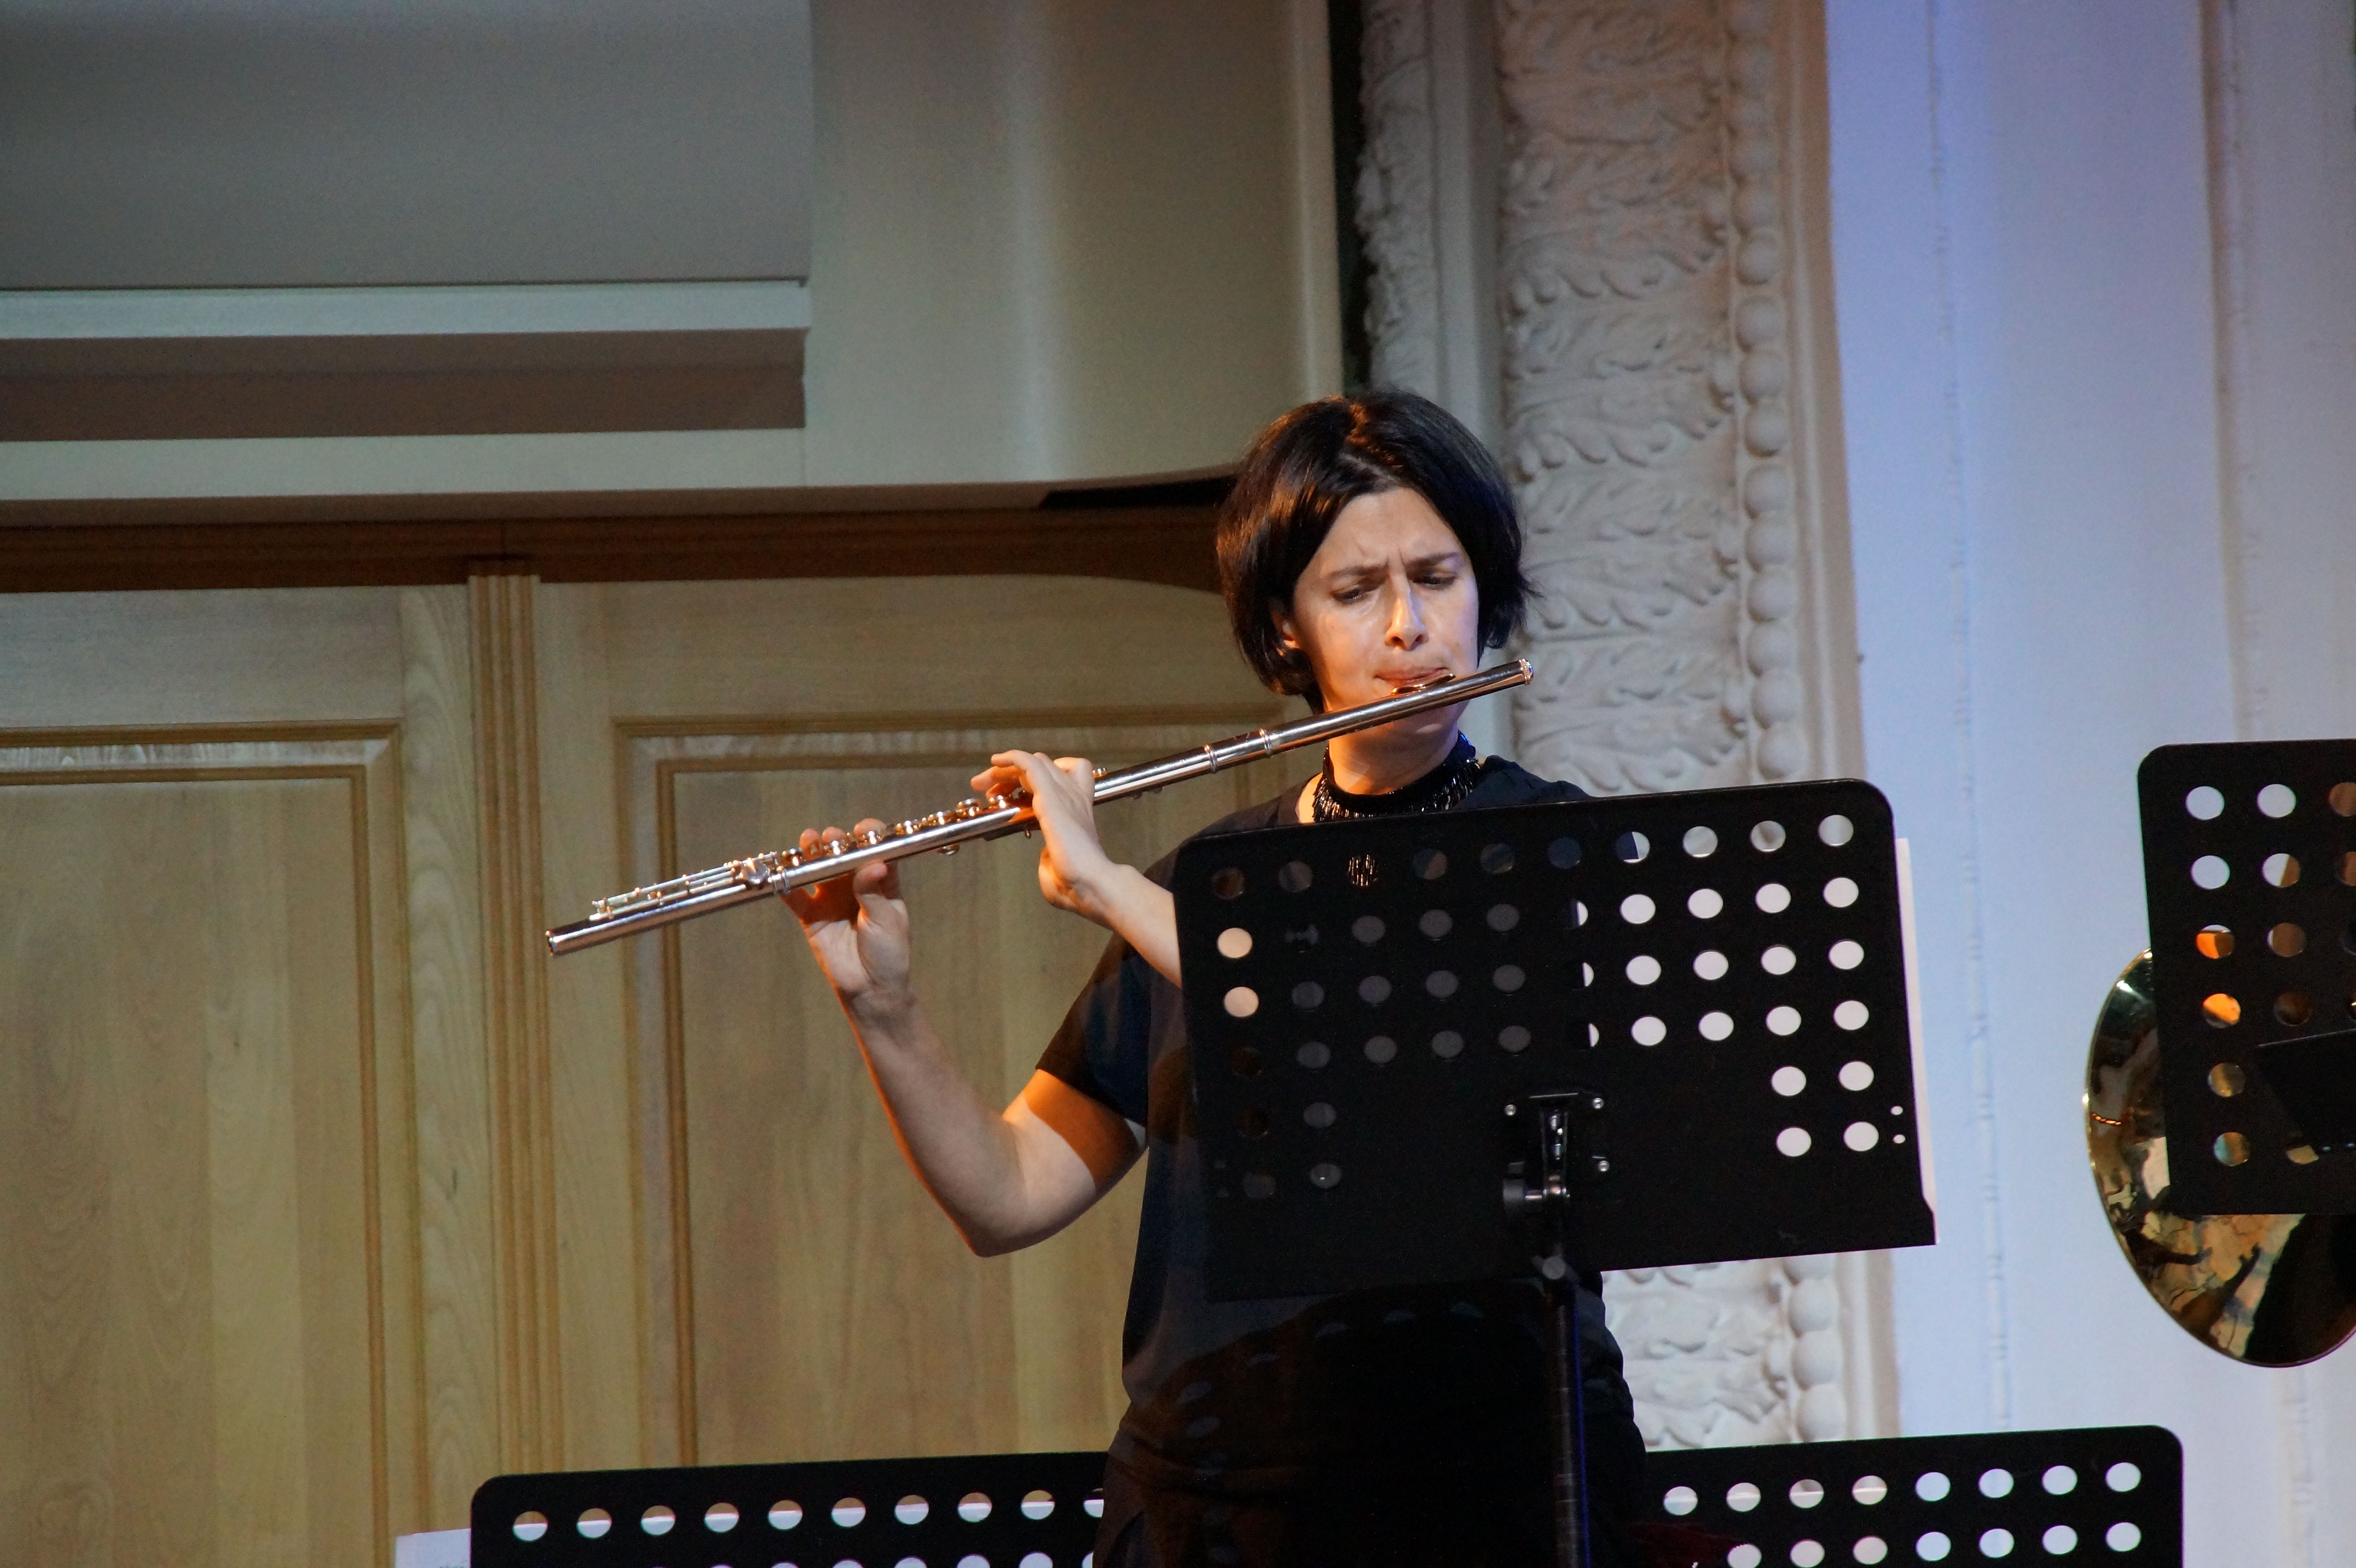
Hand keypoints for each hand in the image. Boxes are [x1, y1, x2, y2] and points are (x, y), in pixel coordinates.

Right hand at [779, 819, 912, 1016]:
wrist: (871, 988)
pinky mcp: (812, 916)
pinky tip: (781, 874)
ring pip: (818, 870)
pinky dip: (787, 885)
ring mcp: (831, 898)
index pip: (875, 850)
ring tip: (809, 840)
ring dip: (812, 854)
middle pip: (843, 855)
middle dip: (837, 841)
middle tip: (832, 836)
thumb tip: (874, 864)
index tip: (863, 831)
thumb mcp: (886, 920)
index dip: (869, 836)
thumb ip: (873, 892)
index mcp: (881, 881)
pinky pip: (796, 897)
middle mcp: (855, 885)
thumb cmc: (889, 952)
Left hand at [972, 752, 1120, 926]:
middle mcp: (1073, 797)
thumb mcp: (1057, 870)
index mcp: (1077, 813)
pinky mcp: (1051, 796)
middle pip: (1043, 767)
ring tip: (984, 782)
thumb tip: (1045, 855)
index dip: (1036, 780)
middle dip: (1012, 775)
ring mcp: (1064, 794)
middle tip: (988, 790)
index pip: (1064, 777)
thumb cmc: (1077, 886)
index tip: (1011, 794)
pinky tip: (996, 762)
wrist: (1092, 883)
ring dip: (1006, 769)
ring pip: (1034, 762)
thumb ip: (1049, 859)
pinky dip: (1011, 758)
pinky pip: (1029, 764)